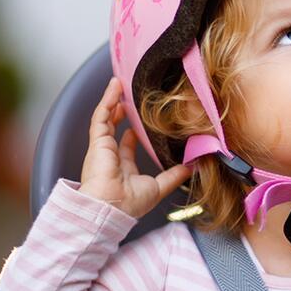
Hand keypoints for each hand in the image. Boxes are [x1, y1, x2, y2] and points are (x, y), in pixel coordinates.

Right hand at [79, 77, 191, 217]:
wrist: (111, 208)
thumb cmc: (130, 203)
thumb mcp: (159, 187)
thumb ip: (174, 176)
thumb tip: (193, 166)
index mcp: (123, 168)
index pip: (127, 147)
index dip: (133, 135)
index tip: (143, 124)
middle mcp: (110, 157)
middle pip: (114, 128)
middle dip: (120, 112)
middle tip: (129, 97)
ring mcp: (102, 148)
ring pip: (106, 118)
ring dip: (113, 100)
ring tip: (120, 83)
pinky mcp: (97, 141)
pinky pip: (101, 115)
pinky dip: (107, 100)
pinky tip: (115, 86)